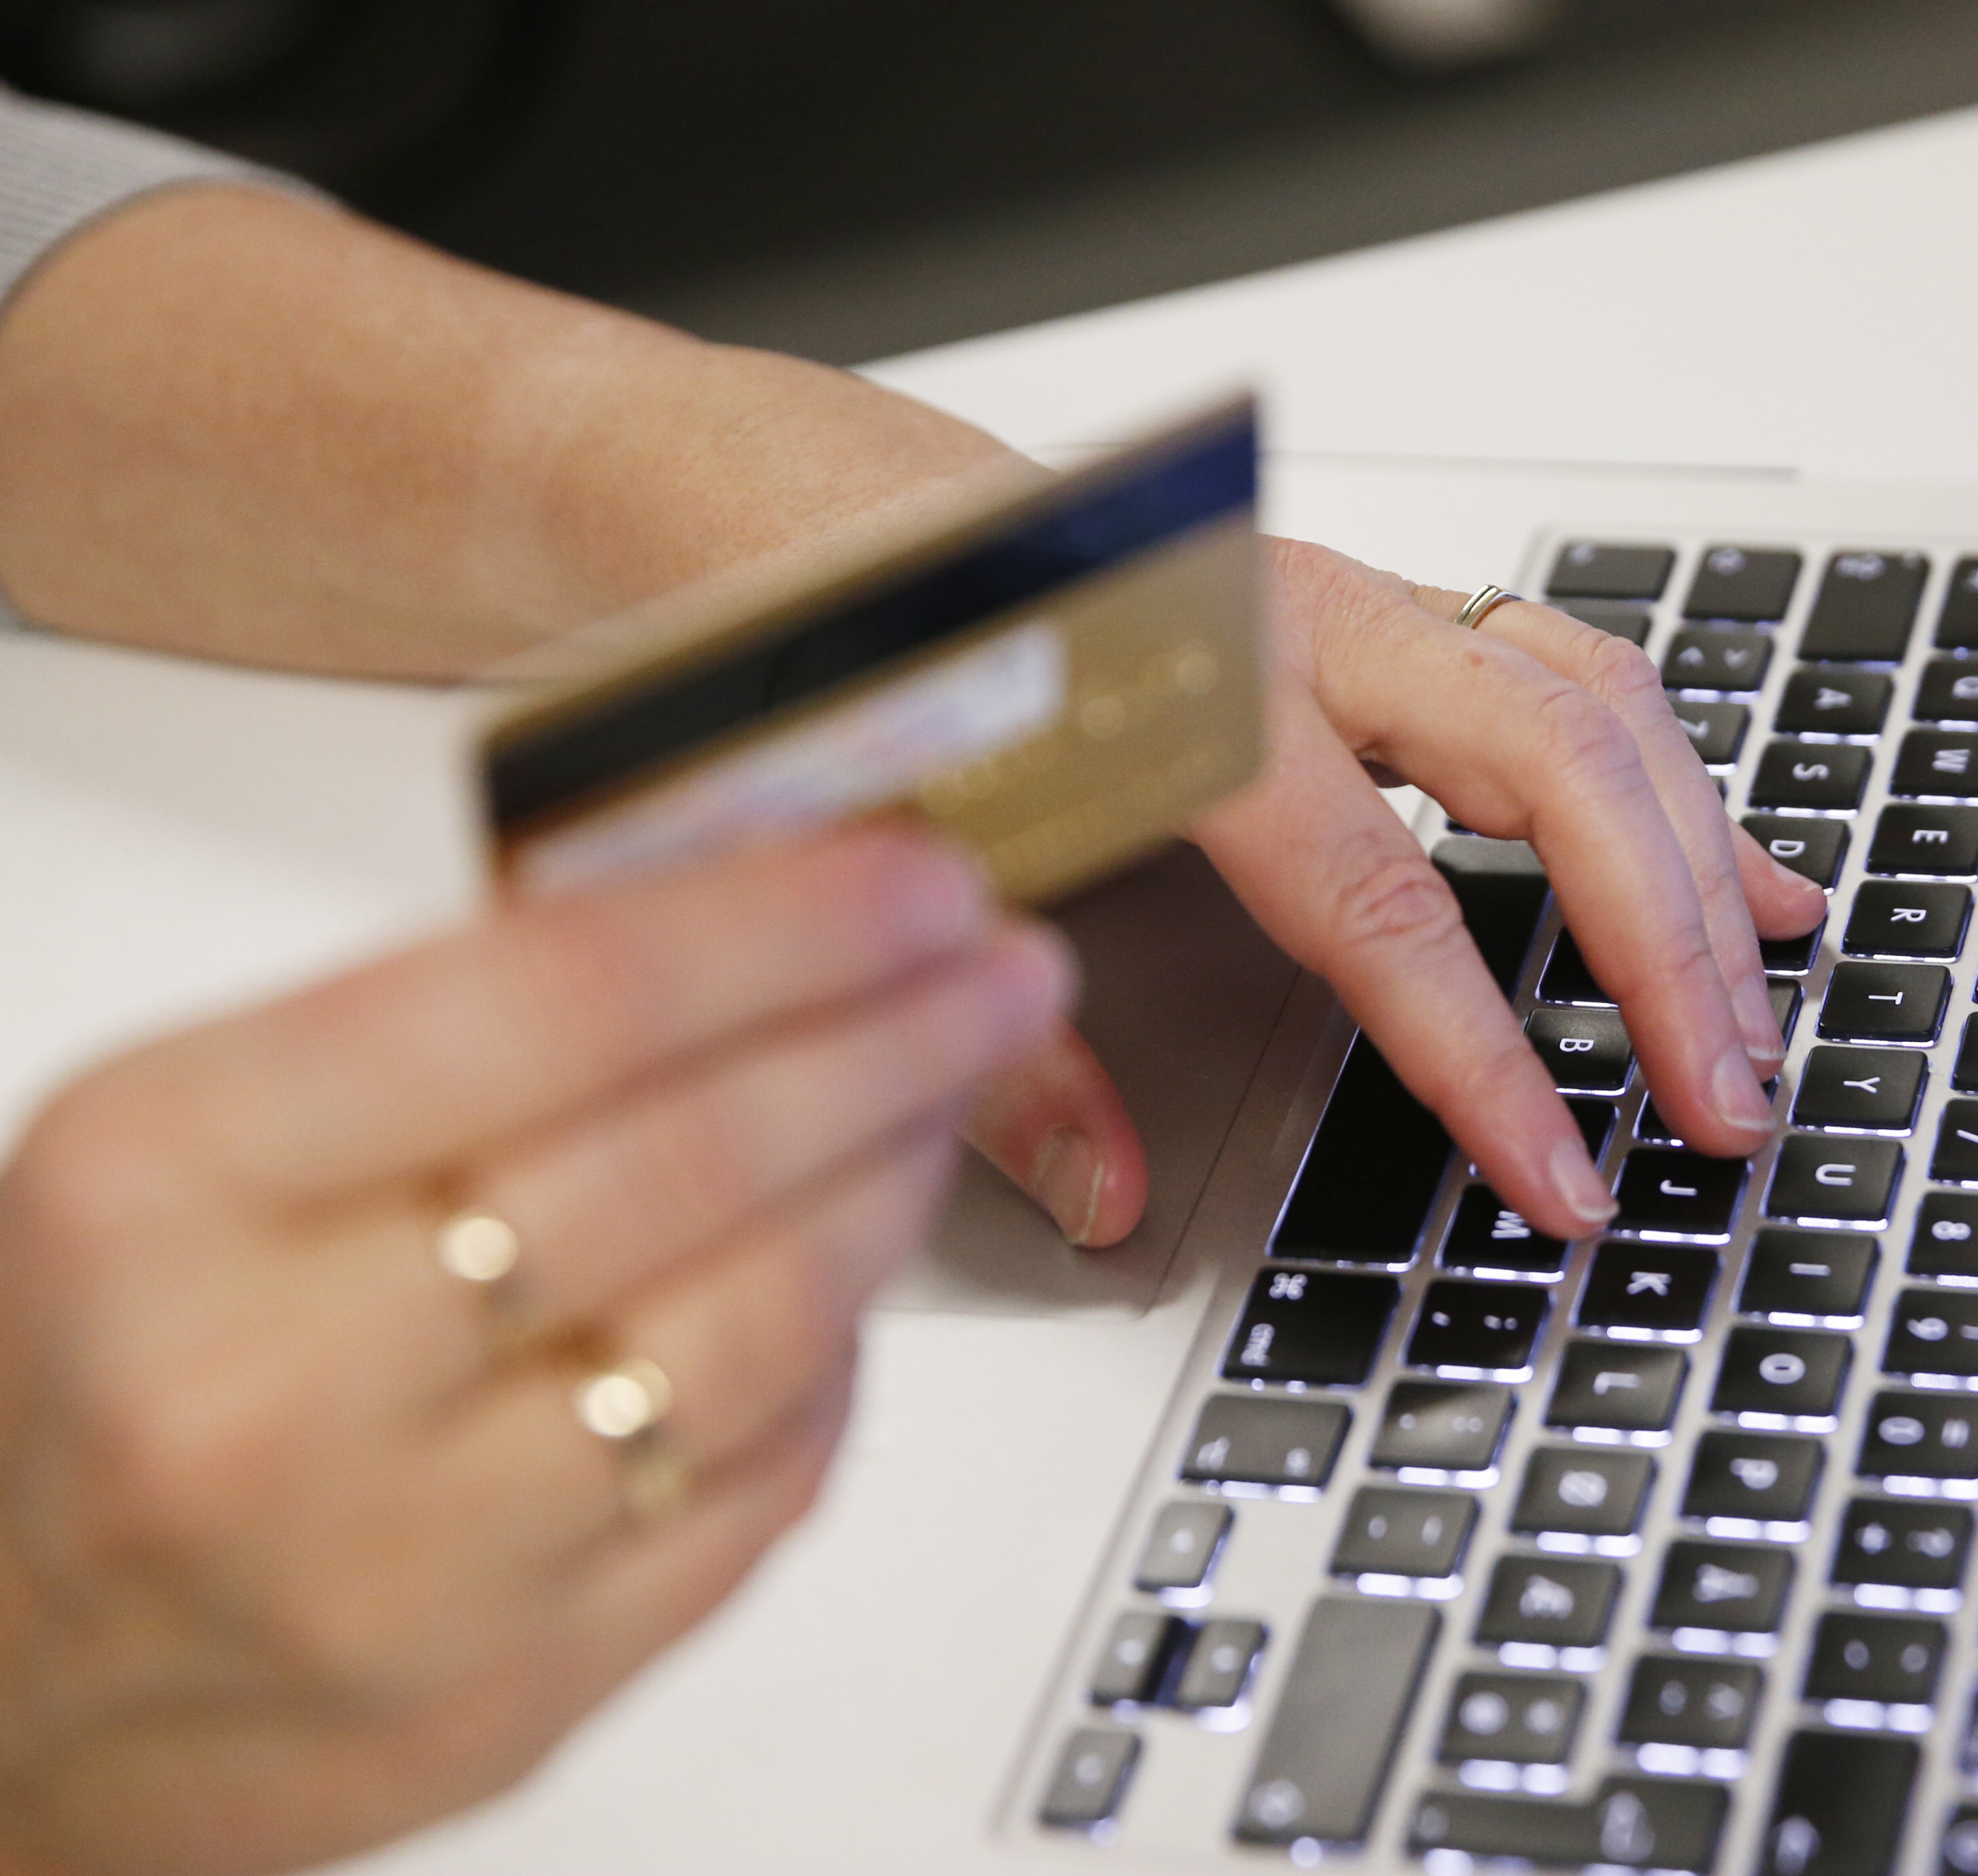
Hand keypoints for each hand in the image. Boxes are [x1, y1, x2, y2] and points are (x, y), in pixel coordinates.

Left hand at [0, 185, 1820, 1247]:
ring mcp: (1339, 601)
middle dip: (1666, 945)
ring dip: (1694, 848)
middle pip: (1550, 769)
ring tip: (1773, 983)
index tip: (1567, 1175)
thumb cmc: (832, 659)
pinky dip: (1652, 772)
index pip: (1386, 901)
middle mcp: (1289, 621)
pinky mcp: (1357, 609)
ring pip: (1583, 699)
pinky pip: (1551, 674)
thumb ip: (999, 1040)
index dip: (1489, 1058)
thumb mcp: (883, 862)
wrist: (789, 504)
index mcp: (1179, 687)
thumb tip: (1103, 1194)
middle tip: (1729, 1101)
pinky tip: (1724, 857)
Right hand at [0, 828, 1069, 1875]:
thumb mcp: (192, 1139)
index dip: (785, 922)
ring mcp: (406, 1567)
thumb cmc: (109, 1360)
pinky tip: (857, 1285)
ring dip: (896, 1185)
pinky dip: (838, 1369)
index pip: (563, 999)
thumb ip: (441, 1028)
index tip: (914, 877)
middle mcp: (280, 1384)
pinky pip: (757, 1498)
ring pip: (758, 1330)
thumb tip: (739, 911)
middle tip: (1001, 973)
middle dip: (896, 1036)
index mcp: (171, 1184)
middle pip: (690, 1160)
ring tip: (948, 1095)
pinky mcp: (514, 1695)